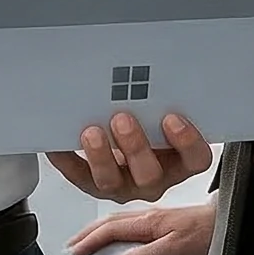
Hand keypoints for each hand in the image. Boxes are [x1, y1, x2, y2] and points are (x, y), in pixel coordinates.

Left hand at [45, 112, 212, 202]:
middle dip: (135, 146)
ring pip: (112, 182)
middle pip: (149, 173)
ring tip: (91, 132)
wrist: (123, 143)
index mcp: (178, 161)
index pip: (195, 159)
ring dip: (100, 156)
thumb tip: (143, 69)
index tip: (172, 118)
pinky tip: (58, 142)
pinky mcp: (92, 184)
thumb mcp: (161, 114)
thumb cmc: (149, 124)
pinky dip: (66, 158)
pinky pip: (78, 176)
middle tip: (122, 118)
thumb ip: (160, 102)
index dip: (187, 142)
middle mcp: (153, 178)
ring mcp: (122, 185)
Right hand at [68, 201, 214, 254]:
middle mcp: (148, 216)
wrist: (225, 219)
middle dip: (86, 233)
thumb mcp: (178, 248)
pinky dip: (112, 227)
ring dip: (97, 229)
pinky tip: (114, 232)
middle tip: (72, 245)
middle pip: (108, 223)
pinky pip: (127, 221)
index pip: (111, 231)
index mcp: (148, 222)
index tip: (76, 251)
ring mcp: (154, 216)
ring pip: (116, 220)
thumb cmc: (207, 231)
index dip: (90, 241)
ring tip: (85, 239)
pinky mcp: (161, 219)